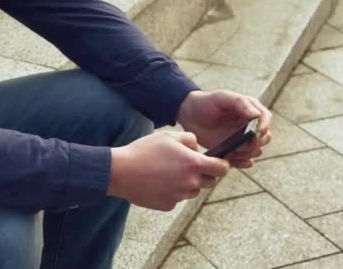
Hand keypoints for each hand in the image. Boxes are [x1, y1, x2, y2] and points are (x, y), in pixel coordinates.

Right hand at [107, 131, 229, 210]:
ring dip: (187, 183)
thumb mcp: (168, 136)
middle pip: (209, 181)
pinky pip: (177, 198)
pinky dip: (172, 191)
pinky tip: (157, 182)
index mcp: (193, 163)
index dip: (222, 165)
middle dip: (203, 173)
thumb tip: (198, 147)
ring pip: (193, 190)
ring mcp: (179, 196)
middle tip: (186, 165)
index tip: (217, 162)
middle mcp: (190, 182)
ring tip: (167, 172)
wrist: (121, 172)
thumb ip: (189, 139)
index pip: (222, 168)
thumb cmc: (144, 151)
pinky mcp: (168, 205)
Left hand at [177, 90, 272, 167]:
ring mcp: (242, 139)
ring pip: (256, 150)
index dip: (264, 127)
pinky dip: (241, 162)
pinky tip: (231, 159)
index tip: (255, 133)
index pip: (267, 120)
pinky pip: (244, 160)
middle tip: (240, 145)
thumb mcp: (223, 98)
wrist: (190, 114)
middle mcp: (250, 125)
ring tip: (232, 152)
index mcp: (251, 110)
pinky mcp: (233, 150)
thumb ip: (240, 103)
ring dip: (247, 153)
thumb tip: (257, 115)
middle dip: (255, 143)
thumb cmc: (206, 102)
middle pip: (264, 138)